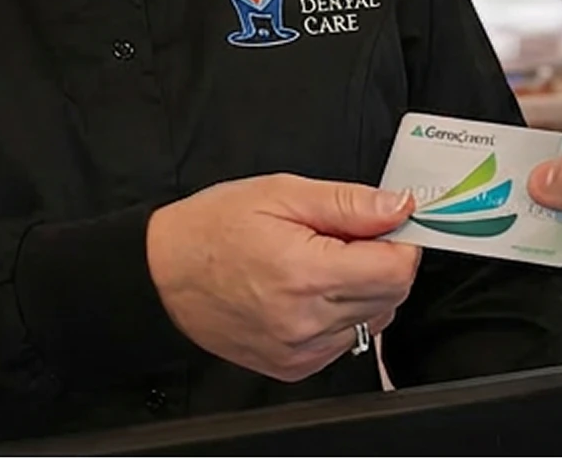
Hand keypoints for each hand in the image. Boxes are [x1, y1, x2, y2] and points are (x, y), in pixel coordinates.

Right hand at [145, 174, 419, 381]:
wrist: (161, 274)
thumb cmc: (213, 229)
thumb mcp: (281, 194)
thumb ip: (349, 204)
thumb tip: (400, 207)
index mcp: (306, 274)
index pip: (397, 270)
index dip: (400, 240)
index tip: (385, 223)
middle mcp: (306, 321)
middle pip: (391, 296)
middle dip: (383, 262)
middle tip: (345, 238)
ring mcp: (300, 350)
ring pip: (374, 320)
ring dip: (364, 290)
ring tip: (322, 263)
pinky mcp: (293, 367)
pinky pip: (346, 341)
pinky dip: (342, 314)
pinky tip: (310, 291)